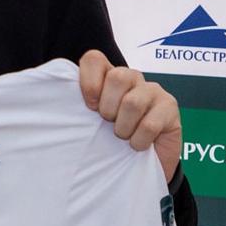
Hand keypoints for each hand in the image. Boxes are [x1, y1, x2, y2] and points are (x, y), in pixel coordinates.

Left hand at [78, 50, 180, 181]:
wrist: (141, 166)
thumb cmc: (110, 142)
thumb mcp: (89, 123)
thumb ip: (76, 108)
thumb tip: (55, 104)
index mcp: (107, 76)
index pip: (94, 59)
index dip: (89, 81)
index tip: (90, 106)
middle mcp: (131, 78)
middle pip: (118, 76)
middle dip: (108, 108)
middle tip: (108, 124)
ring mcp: (153, 90)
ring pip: (133, 101)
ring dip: (123, 127)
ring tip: (123, 136)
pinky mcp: (170, 107)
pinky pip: (149, 124)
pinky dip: (139, 141)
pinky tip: (138, 145)